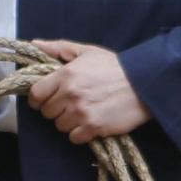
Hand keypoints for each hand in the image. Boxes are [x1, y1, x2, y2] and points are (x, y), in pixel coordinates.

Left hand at [24, 40, 148, 145]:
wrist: (144, 83)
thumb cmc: (115, 66)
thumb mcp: (87, 51)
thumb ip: (58, 48)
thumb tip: (35, 43)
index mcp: (66, 75)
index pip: (36, 94)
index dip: (38, 99)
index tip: (45, 100)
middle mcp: (70, 94)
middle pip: (47, 112)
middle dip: (56, 109)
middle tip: (71, 104)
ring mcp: (81, 112)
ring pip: (60, 126)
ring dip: (69, 121)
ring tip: (84, 111)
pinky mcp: (94, 127)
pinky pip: (74, 137)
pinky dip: (80, 133)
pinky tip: (91, 122)